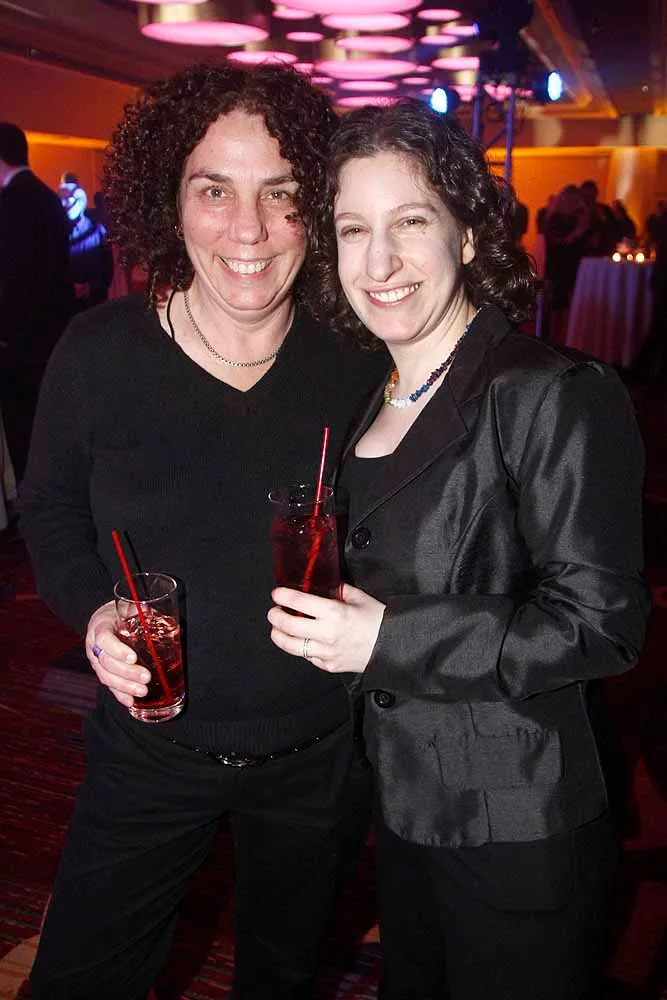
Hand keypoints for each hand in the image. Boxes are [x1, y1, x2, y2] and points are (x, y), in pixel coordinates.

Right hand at [85, 600, 149, 707]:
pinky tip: (131, 702)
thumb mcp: (130, 606)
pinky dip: (120, 695)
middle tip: (146, 677)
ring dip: (125, 687)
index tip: (133, 658)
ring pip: (106, 677)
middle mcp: (94, 646)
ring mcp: (96, 661)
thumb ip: (144, 613)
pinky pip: (109, 685)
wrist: (106, 617)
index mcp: (100, 626)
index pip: (104, 639)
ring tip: (143, 691)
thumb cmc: (120, 612)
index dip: (117, 650)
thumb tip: (168, 623)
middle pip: (106, 663)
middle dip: (127, 673)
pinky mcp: (102, 671)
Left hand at [267, 583, 384, 673]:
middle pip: (290, 626)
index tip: (277, 594)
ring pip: (292, 646)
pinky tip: (301, 641)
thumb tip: (326, 584)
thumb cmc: (378, 621)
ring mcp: (327, 652)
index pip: (300, 603)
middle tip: (273, 612)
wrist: (393, 647)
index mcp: (335, 613)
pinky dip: (301, 648)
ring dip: (280, 636)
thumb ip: (340, 590)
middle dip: (276, 617)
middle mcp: (328, 633)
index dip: (284, 597)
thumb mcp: (360, 598)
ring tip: (277, 629)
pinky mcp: (328, 665)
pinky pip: (308, 657)